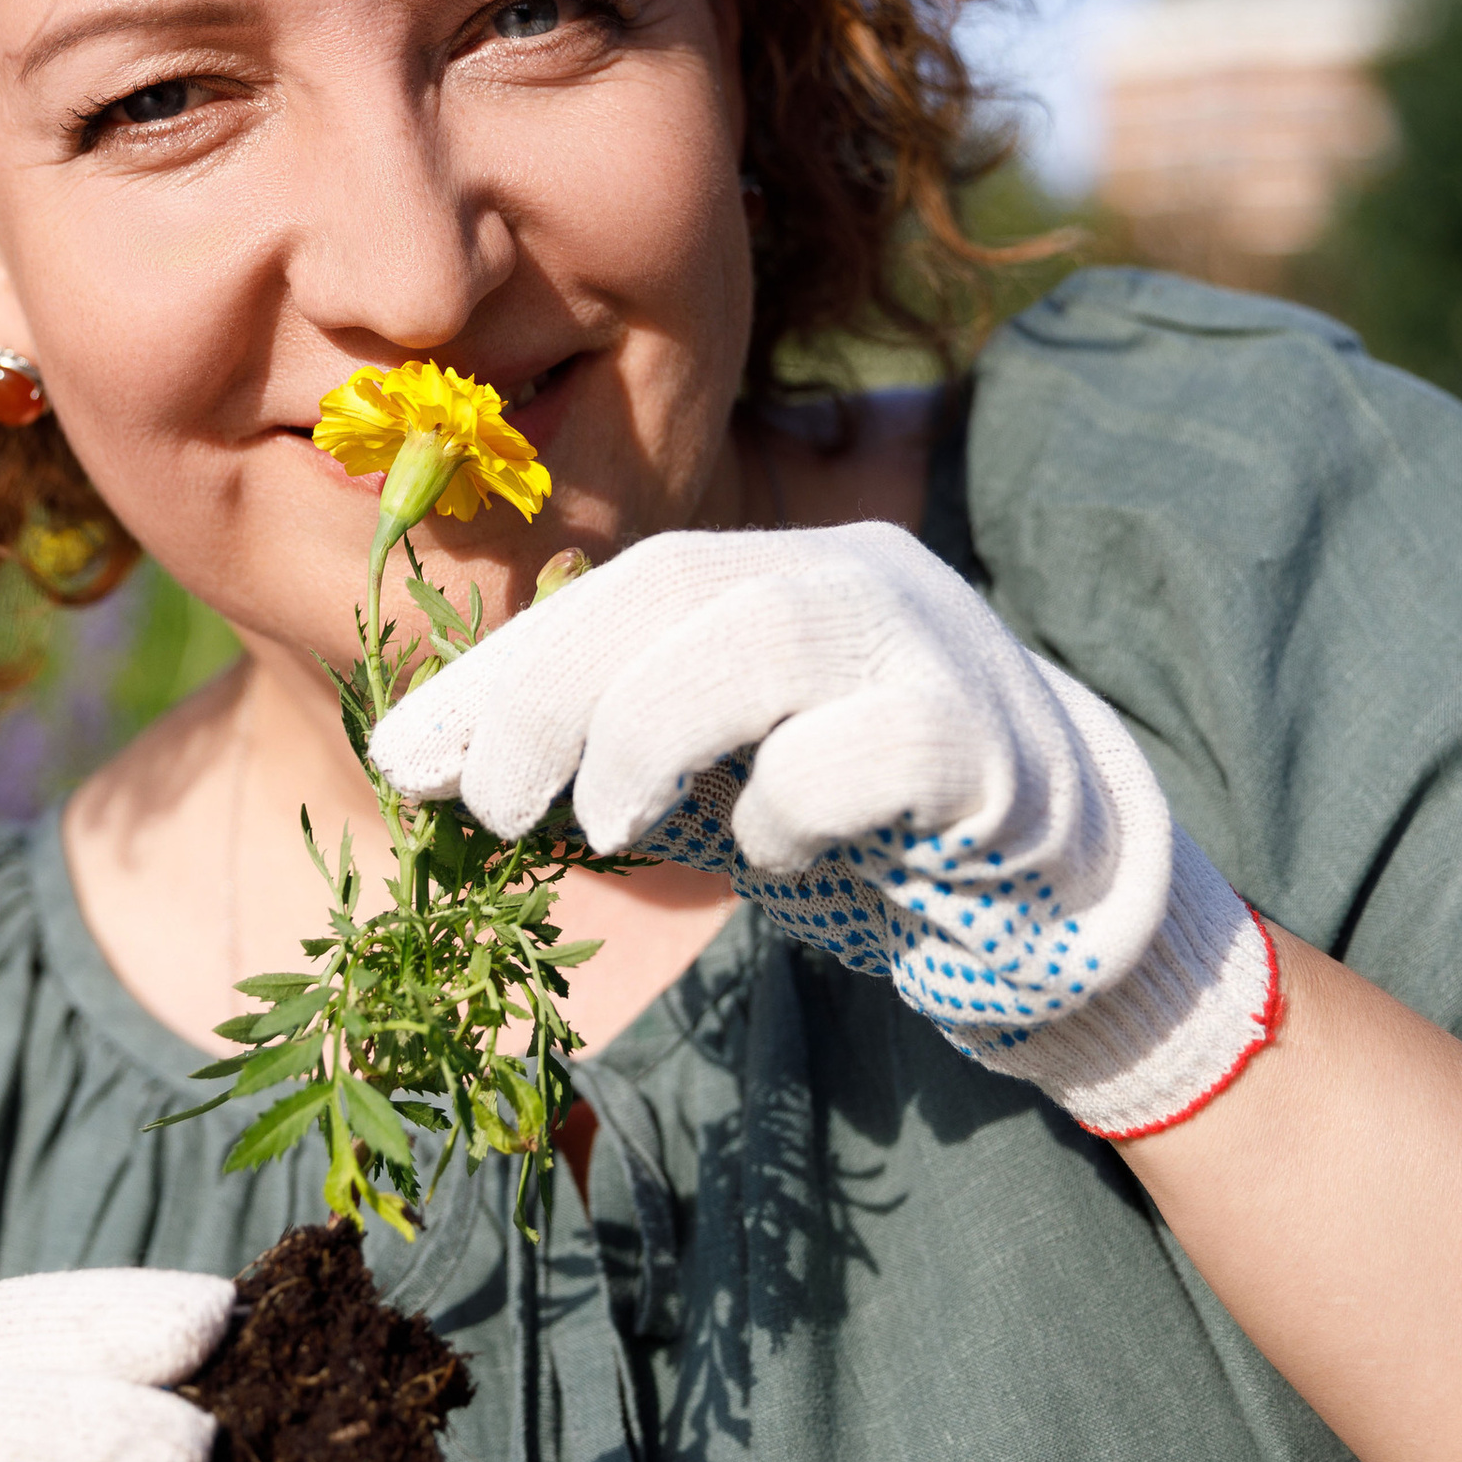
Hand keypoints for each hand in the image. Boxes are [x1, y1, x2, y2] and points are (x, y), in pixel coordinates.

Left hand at [371, 521, 1276, 1142]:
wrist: (1056, 894)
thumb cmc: (860, 827)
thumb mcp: (715, 778)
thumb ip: (606, 755)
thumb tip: (428, 770)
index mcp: (783, 567)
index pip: (620, 585)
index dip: (504, 667)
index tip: (406, 757)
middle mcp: (859, 575)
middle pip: (673, 585)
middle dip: (549, 694)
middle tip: (490, 806)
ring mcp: (934, 646)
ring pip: (763, 634)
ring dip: (648, 732)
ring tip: (604, 827)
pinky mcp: (992, 747)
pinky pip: (867, 749)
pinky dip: (791, 805)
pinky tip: (775, 852)